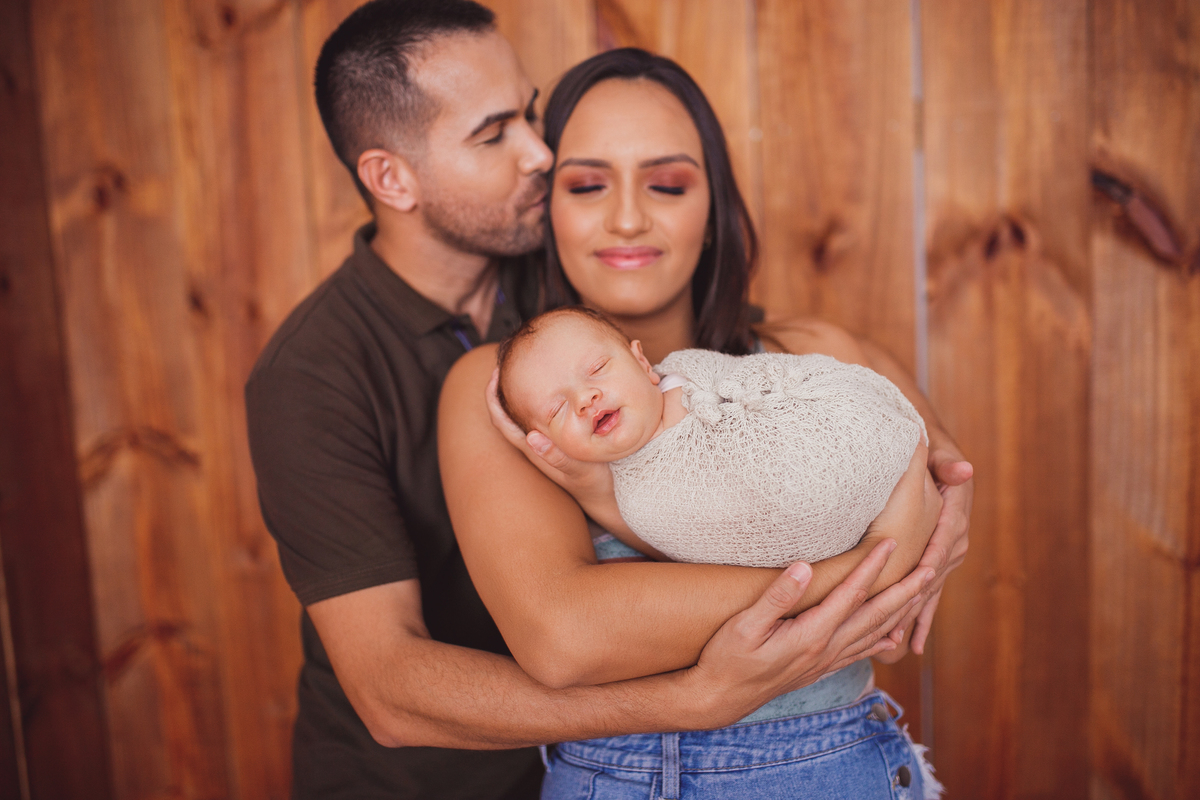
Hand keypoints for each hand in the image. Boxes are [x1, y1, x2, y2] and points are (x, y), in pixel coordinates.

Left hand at [485, 368, 611, 497]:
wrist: (604, 498)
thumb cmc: (593, 483)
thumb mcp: (579, 470)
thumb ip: (557, 457)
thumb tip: (531, 437)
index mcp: (533, 450)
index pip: (501, 423)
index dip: (492, 398)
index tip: (494, 373)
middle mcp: (533, 447)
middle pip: (504, 416)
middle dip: (499, 390)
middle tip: (504, 364)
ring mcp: (543, 446)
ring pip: (518, 417)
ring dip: (515, 395)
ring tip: (521, 371)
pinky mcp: (554, 445)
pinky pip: (536, 419)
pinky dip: (534, 401)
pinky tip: (548, 391)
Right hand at [690, 540, 934, 723]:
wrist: (720, 698)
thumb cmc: (727, 658)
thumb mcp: (744, 625)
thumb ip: (777, 596)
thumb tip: (805, 567)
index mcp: (812, 634)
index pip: (851, 594)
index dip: (872, 567)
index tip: (891, 543)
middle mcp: (826, 649)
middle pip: (876, 616)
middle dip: (905, 591)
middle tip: (931, 569)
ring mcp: (825, 662)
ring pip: (874, 635)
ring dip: (901, 613)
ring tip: (921, 594)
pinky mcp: (819, 668)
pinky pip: (861, 652)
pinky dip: (882, 641)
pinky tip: (893, 637)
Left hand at [903, 449, 973, 654]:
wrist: (935, 460)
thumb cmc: (929, 452)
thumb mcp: (937, 453)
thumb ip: (946, 463)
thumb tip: (963, 469)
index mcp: (954, 514)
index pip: (944, 536)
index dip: (932, 554)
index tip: (921, 572)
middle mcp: (954, 539)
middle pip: (935, 571)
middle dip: (917, 598)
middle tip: (898, 621)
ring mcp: (947, 555)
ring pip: (930, 588)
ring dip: (914, 614)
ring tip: (896, 641)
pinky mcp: (937, 564)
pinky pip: (930, 593)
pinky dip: (921, 618)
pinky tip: (910, 645)